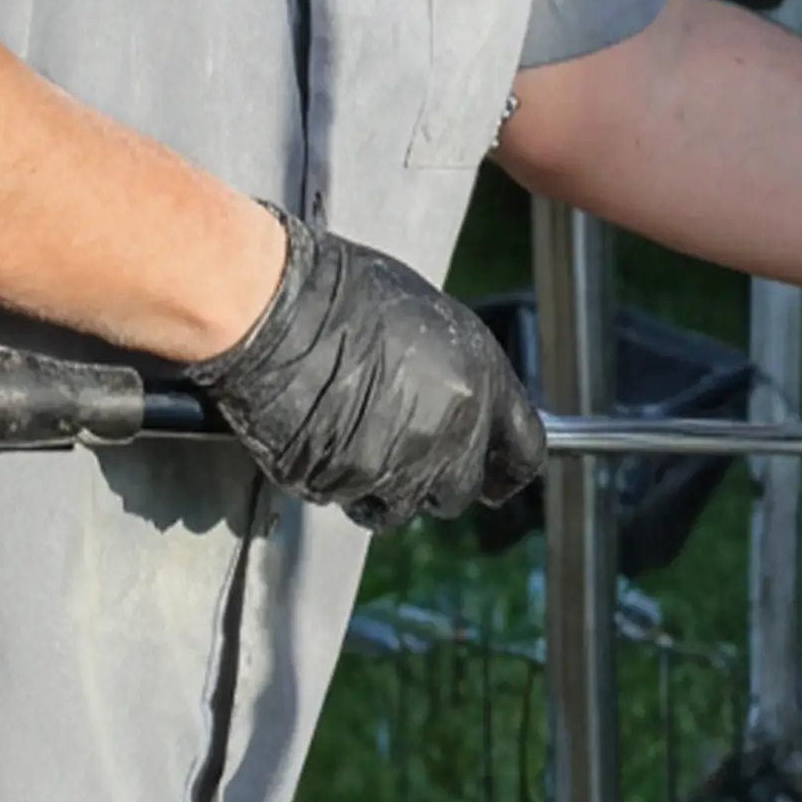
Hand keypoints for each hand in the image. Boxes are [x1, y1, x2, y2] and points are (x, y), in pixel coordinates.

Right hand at [184, 215, 545, 526]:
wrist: (277, 311)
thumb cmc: (345, 294)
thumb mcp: (431, 324)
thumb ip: (455, 377)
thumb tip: (457, 402)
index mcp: (481, 382)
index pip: (524, 453)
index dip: (507, 468)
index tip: (497, 478)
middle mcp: (450, 433)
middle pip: (459, 491)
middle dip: (435, 479)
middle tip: (403, 449)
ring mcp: (398, 467)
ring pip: (402, 506)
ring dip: (384, 487)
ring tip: (353, 439)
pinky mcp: (345, 486)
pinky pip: (350, 500)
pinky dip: (339, 482)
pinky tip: (322, 440)